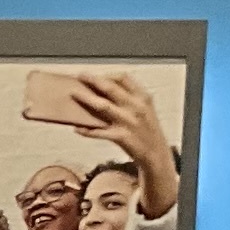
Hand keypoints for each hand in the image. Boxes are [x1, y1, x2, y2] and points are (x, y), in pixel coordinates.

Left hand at [65, 74, 177, 217]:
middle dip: (93, 80)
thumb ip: (130, 98)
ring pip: (103, 106)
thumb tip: (106, 87)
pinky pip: (99, 132)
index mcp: (142, 97)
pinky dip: (87, 130)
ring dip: (86, 99)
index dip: (108, 75)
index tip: (97, 76)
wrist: (156, 154)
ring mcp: (128, 122)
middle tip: (80, 76)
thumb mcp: (145, 109)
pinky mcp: (121, 137)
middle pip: (111, 88)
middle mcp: (136, 107)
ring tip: (73, 94)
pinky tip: (77, 128)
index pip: (124, 78)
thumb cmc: (147, 130)